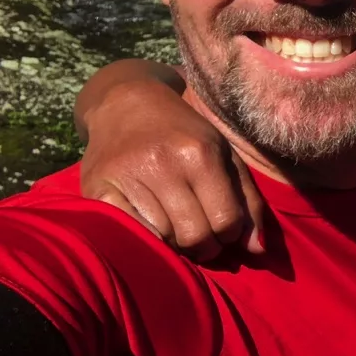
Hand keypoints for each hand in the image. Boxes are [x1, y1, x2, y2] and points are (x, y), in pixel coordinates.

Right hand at [79, 79, 266, 259]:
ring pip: (164, 239)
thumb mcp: (225, 155)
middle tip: (201, 238)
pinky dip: (145, 239)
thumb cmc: (184, 134)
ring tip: (176, 228)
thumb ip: (247, 202)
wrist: (126, 105)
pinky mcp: (98, 189)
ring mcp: (128, 177)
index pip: (226, 220)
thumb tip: (258, 251)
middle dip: (205, 246)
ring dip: (175, 244)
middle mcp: (163, 164)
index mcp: (200, 154)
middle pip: (195, 235)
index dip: (231, 236)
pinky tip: (152, 226)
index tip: (225, 232)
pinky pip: (130, 234)